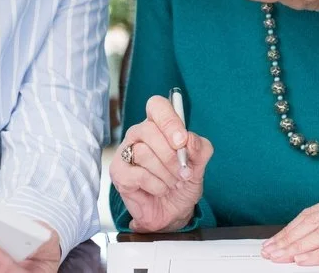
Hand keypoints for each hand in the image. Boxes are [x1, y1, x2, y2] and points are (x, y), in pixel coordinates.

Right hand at [109, 95, 213, 232]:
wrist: (173, 212)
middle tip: (183, 172)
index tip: (181, 141)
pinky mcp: (119, 173)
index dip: (169, 121)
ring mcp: (126, 152)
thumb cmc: (182, 183)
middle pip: (148, 130)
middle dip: (171, 155)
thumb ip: (200, 148)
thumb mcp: (199, 165)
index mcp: (158, 125)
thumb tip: (189, 140)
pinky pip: (137, 174)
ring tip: (173, 183)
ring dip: (165, 173)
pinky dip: (156, 185)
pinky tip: (160, 189)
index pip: (156, 106)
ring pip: (143, 152)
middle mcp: (139, 134)